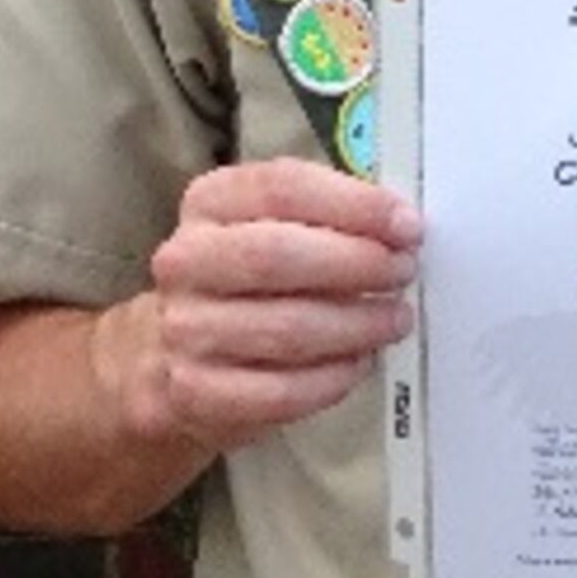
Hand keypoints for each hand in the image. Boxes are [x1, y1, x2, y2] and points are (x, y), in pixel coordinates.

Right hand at [113, 157, 422, 454]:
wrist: (170, 358)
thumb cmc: (244, 286)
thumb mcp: (267, 227)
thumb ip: (324, 216)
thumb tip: (398, 225)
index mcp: (208, 205)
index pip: (279, 188)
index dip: (353, 204)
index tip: (406, 225)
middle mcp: (186, 261)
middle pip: (277, 255)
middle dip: (358, 264)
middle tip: (402, 273)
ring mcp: (186, 328)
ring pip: (288, 328)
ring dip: (358, 326)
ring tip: (392, 320)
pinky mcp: (198, 389)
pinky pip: (283, 389)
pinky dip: (334, 377)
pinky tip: (356, 363)